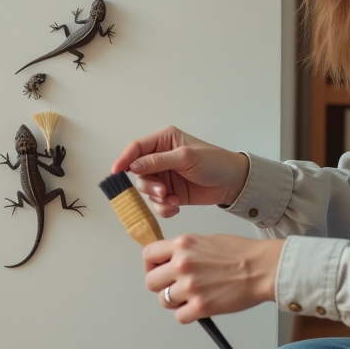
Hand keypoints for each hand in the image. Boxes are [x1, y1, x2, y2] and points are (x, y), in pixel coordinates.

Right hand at [111, 126, 248, 217]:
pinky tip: (176, 206)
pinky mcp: (170, 193)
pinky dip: (163, 207)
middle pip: (139, 173)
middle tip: (162, 191)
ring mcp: (165, 176)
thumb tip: (133, 166)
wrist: (233, 183)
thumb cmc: (215, 162)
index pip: (137, 148)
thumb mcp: (186, 157)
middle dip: (148, 185)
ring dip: (157, 198)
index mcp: (164, 141)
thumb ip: (158, 161)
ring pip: (147, 190)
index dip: (124, 159)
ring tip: (172, 200)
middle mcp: (161, 158)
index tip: (116, 172)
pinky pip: (157, 203)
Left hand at [144, 234, 283, 323]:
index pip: (148, 255)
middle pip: (151, 281)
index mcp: (183, 244)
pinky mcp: (201, 307)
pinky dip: (188, 315)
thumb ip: (185, 250)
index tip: (158, 270)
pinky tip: (199, 307)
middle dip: (161, 286)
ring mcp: (190, 286)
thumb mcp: (206, 240)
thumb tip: (169, 261)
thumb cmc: (242, 253)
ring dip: (175, 301)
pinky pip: (179, 317)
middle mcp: (182, 264)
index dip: (151, 265)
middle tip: (175, 287)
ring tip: (192, 297)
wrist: (263, 268)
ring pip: (163, 300)